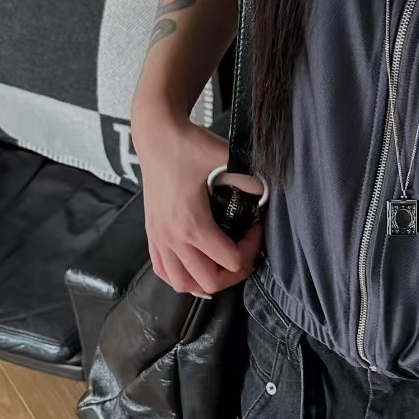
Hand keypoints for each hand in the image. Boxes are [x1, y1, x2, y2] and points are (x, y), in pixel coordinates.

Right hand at [133, 106, 263, 298]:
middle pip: (209, 282)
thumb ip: (251, 180)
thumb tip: (267, 196)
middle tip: (244, 250)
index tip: (255, 228)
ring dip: (206, 280)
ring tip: (222, 262)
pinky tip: (196, 264)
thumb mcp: (227, 159)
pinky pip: (163, 271)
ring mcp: (159, 238)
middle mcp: (173, 238)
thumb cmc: (188, 145)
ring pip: (183, 284)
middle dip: (234, 273)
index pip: (231, 262)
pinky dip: (181, 276)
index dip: (252, 250)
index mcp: (193, 224)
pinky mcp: (152, 234)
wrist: (156, 134)